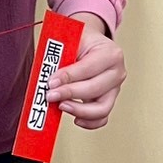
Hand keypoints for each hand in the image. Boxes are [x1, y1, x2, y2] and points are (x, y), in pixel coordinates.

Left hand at [47, 16, 125, 130]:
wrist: (91, 43)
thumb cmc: (81, 41)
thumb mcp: (72, 41)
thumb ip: (61, 57)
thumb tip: (46, 79)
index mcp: (110, 53)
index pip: (88, 68)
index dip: (68, 77)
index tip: (50, 82)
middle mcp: (117, 72)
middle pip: (94, 89)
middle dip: (69, 94)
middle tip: (50, 95)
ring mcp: (115, 88)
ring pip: (101, 108)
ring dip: (78, 110)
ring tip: (61, 105)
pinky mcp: (109, 100)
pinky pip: (102, 118)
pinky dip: (88, 122)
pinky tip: (75, 118)